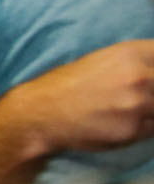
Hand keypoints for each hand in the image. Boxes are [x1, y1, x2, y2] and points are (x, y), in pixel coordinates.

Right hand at [10, 40, 153, 153]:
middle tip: (142, 99)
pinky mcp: (132, 130)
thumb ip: (140, 62)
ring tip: (129, 110)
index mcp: (131, 53)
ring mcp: (137, 104)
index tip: (150, 80)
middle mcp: (139, 76)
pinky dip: (144, 128)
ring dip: (151, 112)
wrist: (41, 113)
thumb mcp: (105, 60)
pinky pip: (153, 129)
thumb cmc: (69, 85)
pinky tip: (122, 122)